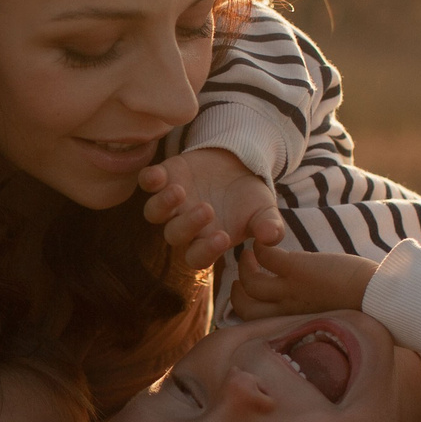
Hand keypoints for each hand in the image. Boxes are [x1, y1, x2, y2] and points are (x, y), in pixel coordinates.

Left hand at [140, 148, 283, 270]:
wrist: (238, 164)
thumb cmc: (250, 197)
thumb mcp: (264, 212)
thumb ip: (269, 227)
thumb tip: (273, 237)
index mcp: (207, 241)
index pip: (198, 257)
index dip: (207, 251)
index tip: (224, 237)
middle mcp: (185, 225)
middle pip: (175, 235)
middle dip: (188, 224)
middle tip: (207, 209)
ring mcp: (172, 202)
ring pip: (154, 212)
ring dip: (163, 204)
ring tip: (179, 191)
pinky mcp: (165, 177)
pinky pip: (148, 183)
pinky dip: (149, 179)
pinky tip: (158, 174)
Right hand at [230, 239, 378, 320]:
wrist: (380, 299)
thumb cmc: (361, 308)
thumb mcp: (324, 318)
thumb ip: (306, 314)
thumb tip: (301, 305)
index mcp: (292, 324)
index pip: (253, 322)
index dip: (245, 306)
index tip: (248, 293)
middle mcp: (286, 312)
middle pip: (242, 306)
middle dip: (237, 290)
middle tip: (244, 273)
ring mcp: (290, 291)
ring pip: (249, 282)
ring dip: (245, 265)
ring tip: (251, 255)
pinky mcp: (298, 270)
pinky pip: (266, 257)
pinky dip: (261, 247)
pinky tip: (265, 241)